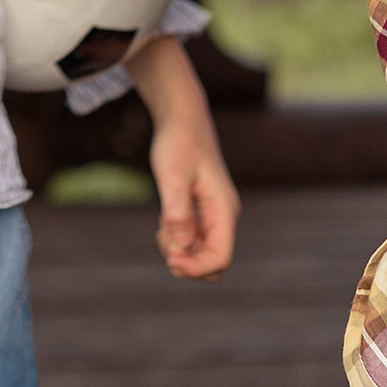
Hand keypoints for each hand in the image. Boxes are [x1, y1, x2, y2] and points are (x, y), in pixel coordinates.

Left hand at [130, 36, 238, 281]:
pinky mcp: (201, 212)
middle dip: (188, 262)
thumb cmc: (178, 143)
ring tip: (161, 224)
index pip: (220, 258)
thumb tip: (181, 247)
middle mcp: (223, 216)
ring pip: (200, 253)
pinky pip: (192, 240)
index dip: (196, 268)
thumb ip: (177, 211)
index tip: (169, 259)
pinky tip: (163, 221)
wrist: (181, 119)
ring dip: (179, 250)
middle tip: (162, 238)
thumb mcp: (173, 175)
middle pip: (214, 262)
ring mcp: (213, 215)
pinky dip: (176, 239)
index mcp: (224, 210)